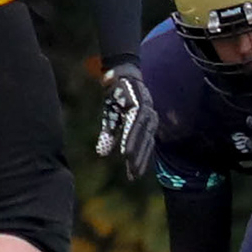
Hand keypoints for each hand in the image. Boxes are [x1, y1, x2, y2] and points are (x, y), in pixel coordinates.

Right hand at [94, 59, 158, 179]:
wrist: (118, 74)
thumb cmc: (117, 98)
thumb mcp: (111, 118)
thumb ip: (109, 136)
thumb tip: (102, 154)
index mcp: (146, 123)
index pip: (144, 145)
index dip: (140, 160)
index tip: (134, 176)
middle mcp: (150, 118)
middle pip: (145, 143)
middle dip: (140, 160)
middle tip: (134, 176)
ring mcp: (146, 111)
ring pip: (141, 136)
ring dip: (135, 152)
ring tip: (129, 166)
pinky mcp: (139, 104)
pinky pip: (135, 126)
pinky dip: (131, 139)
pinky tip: (126, 151)